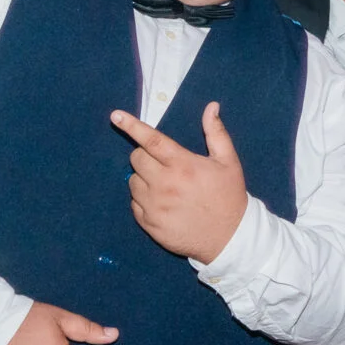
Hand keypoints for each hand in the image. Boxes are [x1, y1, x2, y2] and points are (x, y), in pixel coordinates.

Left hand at [113, 103, 248, 262]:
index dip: (132, 126)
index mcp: (183, 165)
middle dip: (145, 156)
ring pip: (133, 181)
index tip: (115, 115)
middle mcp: (165, 184)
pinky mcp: (149, 223)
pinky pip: (134, 204)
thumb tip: (211, 106)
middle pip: (137, 159)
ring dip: (144, 179)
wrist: (229, 237)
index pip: (151, 140)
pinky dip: (143, 200)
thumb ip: (216, 133)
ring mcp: (155, 206)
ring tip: (165, 186)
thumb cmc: (228, 196)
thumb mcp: (229, 162)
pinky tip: (163, 203)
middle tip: (164, 164)